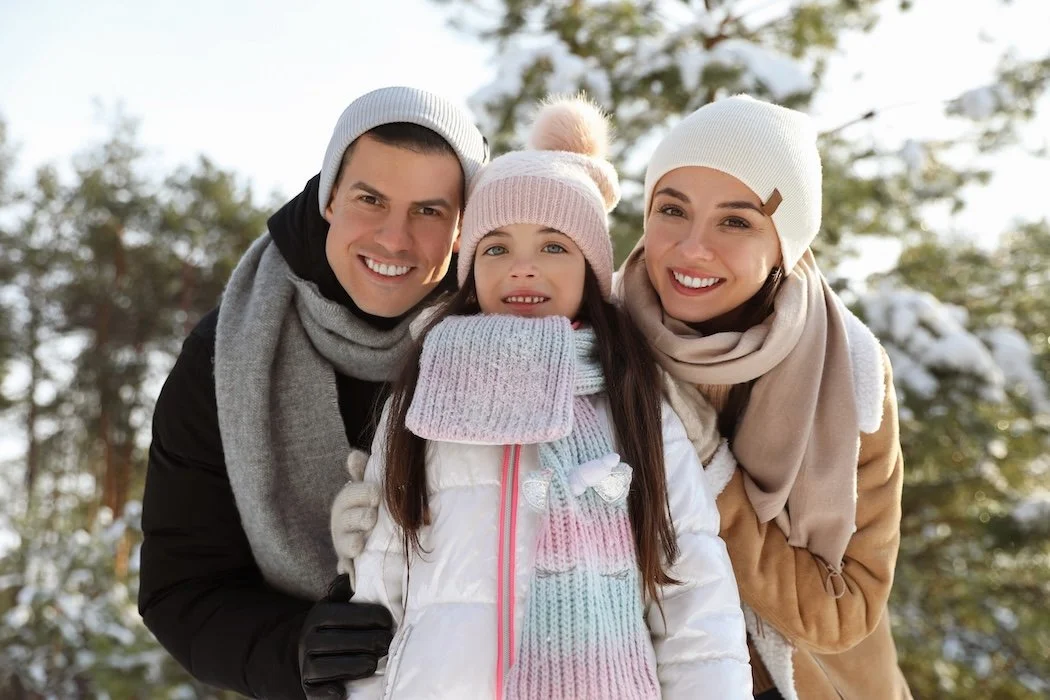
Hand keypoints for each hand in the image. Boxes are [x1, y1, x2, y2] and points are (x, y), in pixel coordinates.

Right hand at [299, 574, 393, 698]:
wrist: (307, 653)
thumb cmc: (335, 626)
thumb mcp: (337, 604)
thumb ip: (344, 590)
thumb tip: (349, 575)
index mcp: (319, 616)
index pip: (345, 615)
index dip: (369, 617)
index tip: (388, 621)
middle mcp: (309, 640)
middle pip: (340, 641)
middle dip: (367, 642)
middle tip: (387, 643)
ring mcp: (306, 664)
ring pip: (329, 666)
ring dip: (354, 666)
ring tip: (373, 663)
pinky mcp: (308, 687)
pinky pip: (316, 692)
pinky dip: (329, 693)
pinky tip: (342, 691)